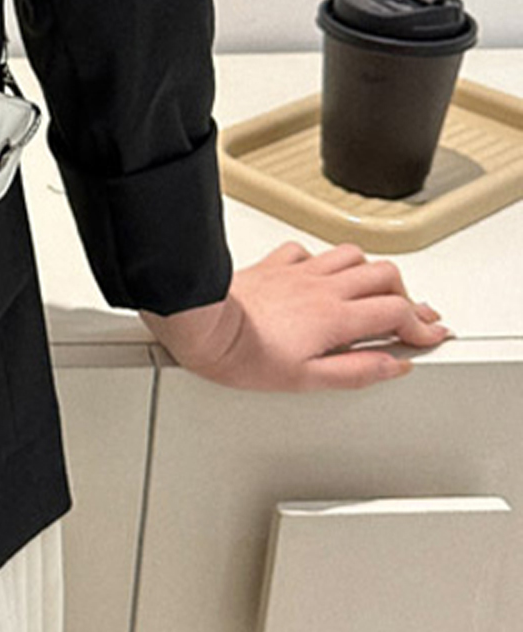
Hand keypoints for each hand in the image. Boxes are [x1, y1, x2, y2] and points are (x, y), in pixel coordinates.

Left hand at [138, 240, 453, 391]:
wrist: (201, 326)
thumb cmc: (242, 356)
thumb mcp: (306, 380)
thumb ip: (357, 372)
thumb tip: (393, 365)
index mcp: (335, 318)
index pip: (397, 312)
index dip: (422, 324)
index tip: (430, 335)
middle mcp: (322, 288)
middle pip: (385, 275)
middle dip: (406, 295)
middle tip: (408, 316)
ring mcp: (298, 272)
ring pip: (351, 255)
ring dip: (370, 272)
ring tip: (372, 293)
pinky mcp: (273, 264)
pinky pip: (308, 251)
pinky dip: (324, 261)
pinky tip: (320, 276)